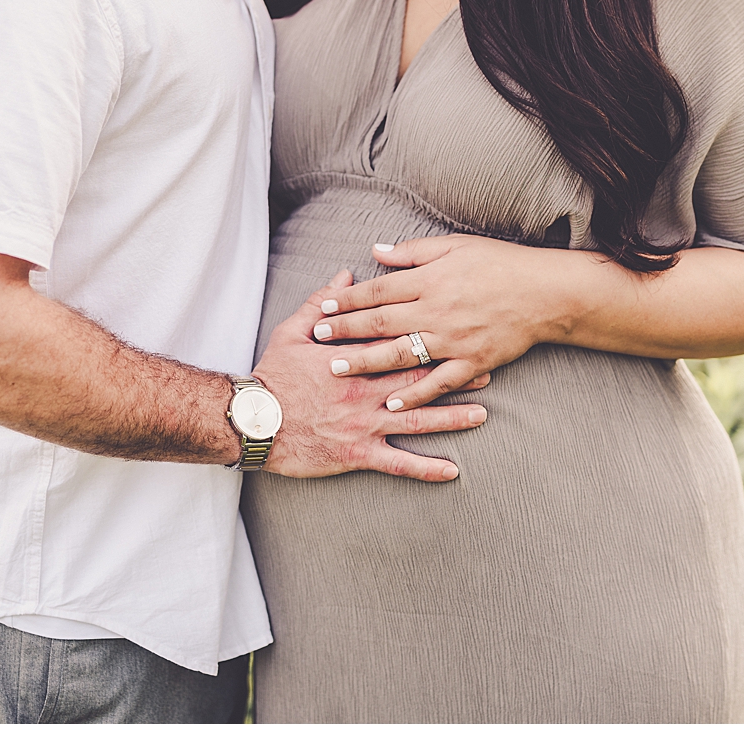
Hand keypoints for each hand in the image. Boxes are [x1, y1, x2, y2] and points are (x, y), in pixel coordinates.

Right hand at [253, 269, 490, 480]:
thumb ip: (323, 302)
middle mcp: (367, 391)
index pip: (399, 342)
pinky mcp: (360, 454)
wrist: (257, 422)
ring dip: (451, 418)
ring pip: (418, 421)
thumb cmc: (275, 375)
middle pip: (419, 379)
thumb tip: (347, 274)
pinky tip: (452, 470)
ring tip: (482, 415)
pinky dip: (426, 468)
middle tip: (486, 369)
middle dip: (453, 375)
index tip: (458, 327)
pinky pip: (399, 464)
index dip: (431, 335)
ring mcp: (366, 424)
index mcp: (355, 359)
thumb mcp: (294, 330)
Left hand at [309, 236, 556, 407]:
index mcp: (431, 279)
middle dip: (346, 331)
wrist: (543, 292)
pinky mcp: (472, 363)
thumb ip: (413, 251)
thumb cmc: (498, 263)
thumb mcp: (454, 245)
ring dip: (366, 362)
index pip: (379, 290)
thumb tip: (376, 250)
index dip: (349, 299)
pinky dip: (414, 393)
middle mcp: (437, 310)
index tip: (324, 308)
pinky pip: (438, 382)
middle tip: (317, 338)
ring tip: (338, 368)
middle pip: (382, 322)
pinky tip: (390, 400)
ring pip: (401, 354)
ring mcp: (454, 340)